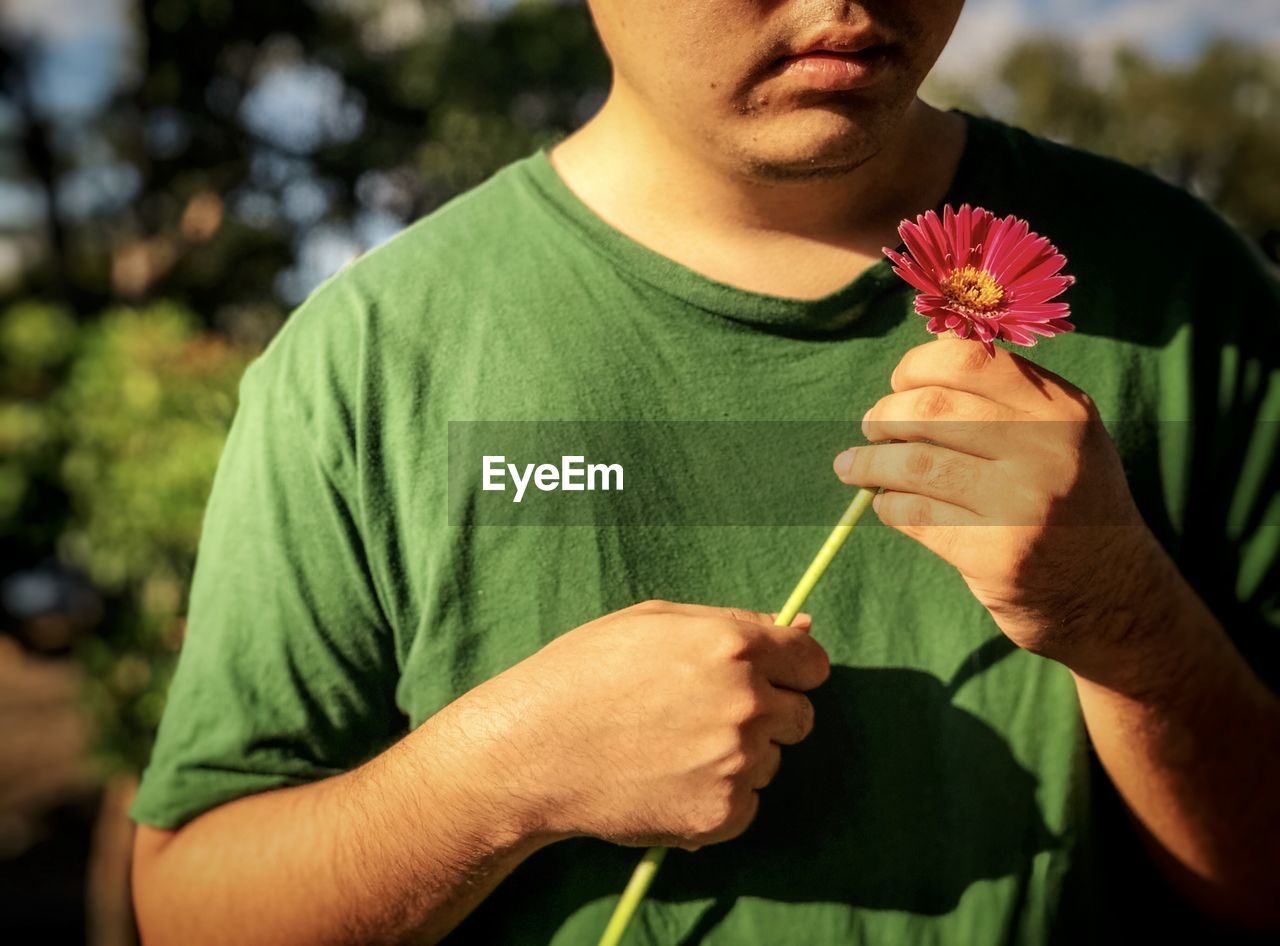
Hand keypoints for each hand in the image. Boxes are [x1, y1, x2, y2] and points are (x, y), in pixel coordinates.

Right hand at [454, 600, 828, 850]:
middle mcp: (747, 702)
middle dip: (766, 716)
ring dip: (737, 758)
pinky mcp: (722, 814)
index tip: (767, 680)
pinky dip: (717, 799)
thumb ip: (736, 624)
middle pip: (800, 716)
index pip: (813, 663)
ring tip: (670, 749)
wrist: (533, 750)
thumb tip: (804, 629)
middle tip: (702, 717)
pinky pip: (746, 805)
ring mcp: (737, 762)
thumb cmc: (586, 671)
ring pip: (769, 762)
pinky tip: (668, 782)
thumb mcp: (657, 622)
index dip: (790, 671)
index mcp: (735, 645)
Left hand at [833, 336, 1158, 666]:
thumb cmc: (1070, 505)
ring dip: (870, 463)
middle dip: (884, 416)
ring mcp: (1023, 504)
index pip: (970, 360)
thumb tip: (921, 362)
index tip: (897, 384)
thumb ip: (1007, 399)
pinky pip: (916, 516)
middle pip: (931, 408)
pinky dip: (887, 506)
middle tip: (871, 427)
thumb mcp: (1063, 439)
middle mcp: (1048, 449)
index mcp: (1062, 409)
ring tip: (853, 466)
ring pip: (916, 464)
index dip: (917, 367)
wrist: (1115, 598)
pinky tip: (885, 506)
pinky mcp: (997, 555)